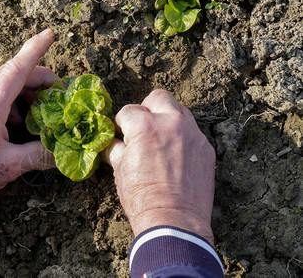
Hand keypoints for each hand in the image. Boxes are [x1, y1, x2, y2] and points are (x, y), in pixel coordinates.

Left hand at [0, 29, 57, 231]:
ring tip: (38, 111)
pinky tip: (15, 122)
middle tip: (57, 93)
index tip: (50, 34)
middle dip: (36, 78)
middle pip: (10, 73)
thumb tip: (63, 152)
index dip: (35, 50)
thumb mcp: (8, 167)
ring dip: (22, 90)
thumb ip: (39, 156)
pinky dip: (8, 100)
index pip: (16, 69)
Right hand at [104, 90, 215, 243]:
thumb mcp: (120, 170)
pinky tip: (175, 156)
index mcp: (145, 126)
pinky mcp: (206, 148)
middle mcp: (171, 123)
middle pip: (158, 97)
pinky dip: (181, 136)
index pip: (128, 111)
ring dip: (166, 119)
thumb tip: (112, 142)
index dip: (121, 124)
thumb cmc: (142, 197)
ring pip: (179, 110)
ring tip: (160, 140)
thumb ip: (115, 148)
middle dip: (146, 109)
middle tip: (141, 129)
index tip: (121, 136)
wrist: (174, 222)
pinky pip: (192, 131)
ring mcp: (193, 134)